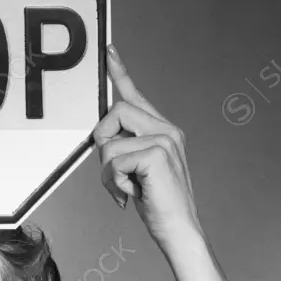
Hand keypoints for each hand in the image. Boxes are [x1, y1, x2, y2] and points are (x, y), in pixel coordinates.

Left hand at [92, 44, 204, 254]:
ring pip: (109, 142)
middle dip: (102, 144)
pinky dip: (114, 183)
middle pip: (113, 113)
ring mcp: (165, 139)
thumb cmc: (157, 205)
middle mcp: (167, 129)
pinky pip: (113, 161)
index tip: (108, 49)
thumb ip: (124, 149)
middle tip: (114, 174)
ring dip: (107, 173)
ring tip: (125, 189)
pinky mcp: (158, 154)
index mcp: (163, 130)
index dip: (120, 72)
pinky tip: (131, 195)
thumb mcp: (136, 171)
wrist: (179, 230)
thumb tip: (100, 137)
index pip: (136, 96)